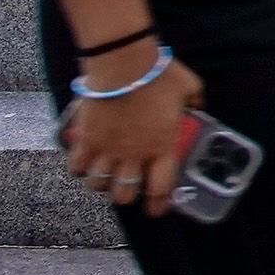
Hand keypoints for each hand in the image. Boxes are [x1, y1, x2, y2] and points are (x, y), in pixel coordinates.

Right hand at [61, 50, 203, 219]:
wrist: (123, 63)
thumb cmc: (157, 74)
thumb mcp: (188, 86)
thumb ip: (195, 100)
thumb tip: (198, 103)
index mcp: (161, 147)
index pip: (161, 188)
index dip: (159, 205)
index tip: (157, 210)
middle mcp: (133, 155)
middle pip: (125, 194)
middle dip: (127, 196)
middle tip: (128, 187)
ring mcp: (107, 149)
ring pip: (98, 185)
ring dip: (102, 184)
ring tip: (104, 177)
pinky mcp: (85, 139)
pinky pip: (76, 167)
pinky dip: (79, 169)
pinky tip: (83, 164)